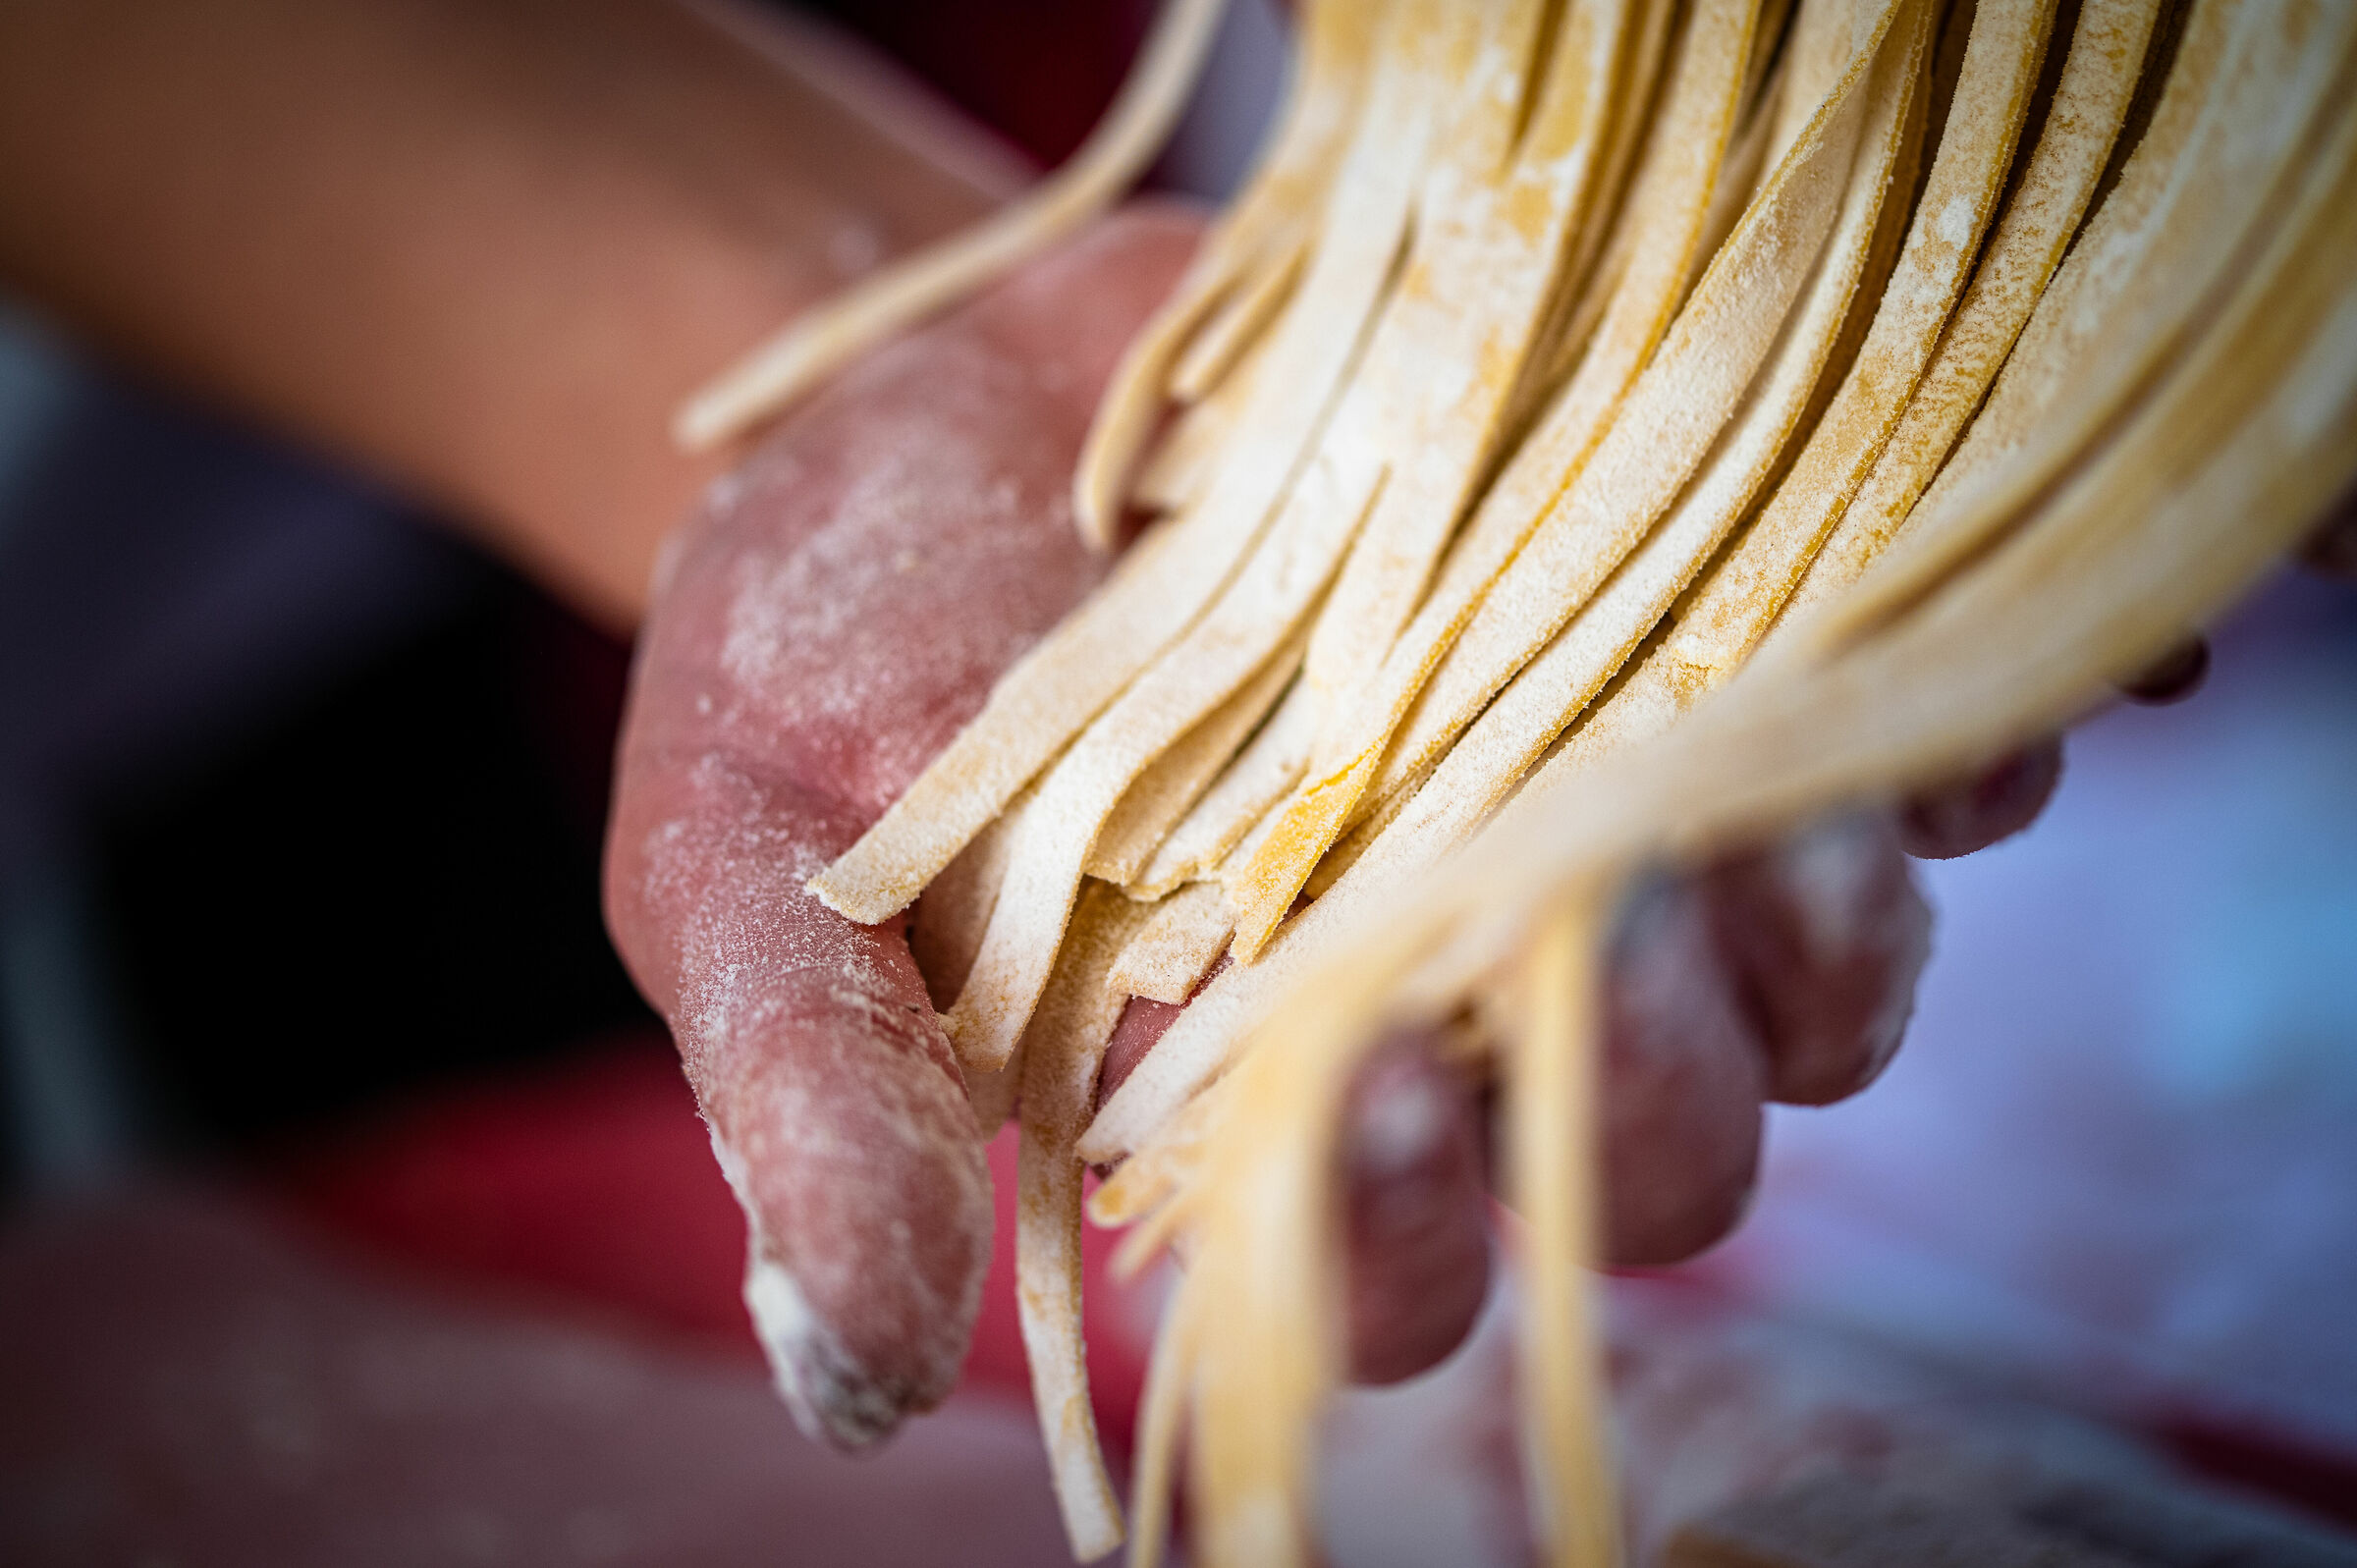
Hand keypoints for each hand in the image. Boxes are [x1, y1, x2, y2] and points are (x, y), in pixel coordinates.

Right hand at [613, 203, 2318, 1440]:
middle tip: (1626, 937)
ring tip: (1820, 817)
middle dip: (1661, 1081)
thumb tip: (847, 1373)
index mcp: (1241, 1108)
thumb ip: (814, 1106)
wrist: (933, 392)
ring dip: (1829, 923)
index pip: (1371, 1255)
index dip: (1404, 1223)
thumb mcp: (749, 870)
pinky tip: (1990, 666)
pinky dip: (1947, 718)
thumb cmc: (814, 650)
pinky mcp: (1668, 650)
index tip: (1375, 1095)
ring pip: (1782, 964)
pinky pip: (1859, 725)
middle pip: (1636, 1134)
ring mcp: (1576, 823)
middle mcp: (1444, 995)